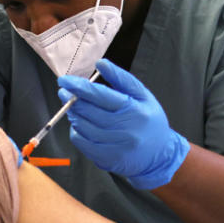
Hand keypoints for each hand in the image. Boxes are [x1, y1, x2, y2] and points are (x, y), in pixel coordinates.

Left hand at [57, 58, 189, 189]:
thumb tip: (101, 63)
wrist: (159, 154)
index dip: (79, 87)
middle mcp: (126, 130)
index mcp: (135, 110)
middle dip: (71, 99)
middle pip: (88, 111)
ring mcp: (116, 146)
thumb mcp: (142, 95)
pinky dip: (76, 131)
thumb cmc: (148, 120)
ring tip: (73, 107)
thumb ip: (121, 78)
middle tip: (64, 91)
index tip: (65, 80)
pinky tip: (80, 124)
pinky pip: (82, 142)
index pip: (100, 95)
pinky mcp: (107, 159)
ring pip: (82, 127)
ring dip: (73, 114)